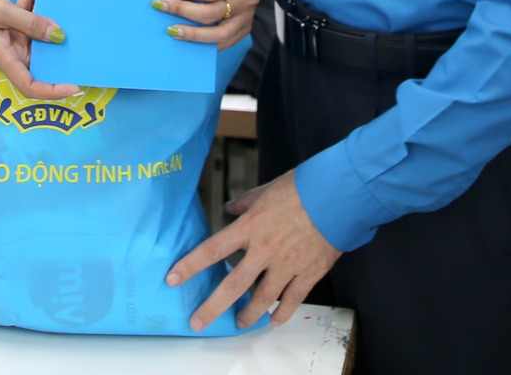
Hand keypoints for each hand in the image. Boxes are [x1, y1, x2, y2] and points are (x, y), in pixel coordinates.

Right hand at [0, 0, 77, 100]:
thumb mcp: (2, 12)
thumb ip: (30, 22)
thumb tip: (60, 36)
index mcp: (6, 58)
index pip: (31, 86)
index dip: (53, 91)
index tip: (75, 86)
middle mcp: (12, 53)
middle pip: (42, 61)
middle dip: (62, 48)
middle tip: (85, 33)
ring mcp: (13, 40)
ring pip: (40, 35)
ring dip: (48, 16)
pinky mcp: (13, 26)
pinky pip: (30, 18)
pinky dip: (34, 2)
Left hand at [152, 0, 258, 49]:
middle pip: (213, 12)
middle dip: (183, 10)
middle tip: (160, 6)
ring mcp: (248, 17)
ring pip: (219, 33)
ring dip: (192, 34)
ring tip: (171, 30)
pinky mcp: (244, 31)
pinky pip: (223, 43)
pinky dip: (203, 44)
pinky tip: (185, 40)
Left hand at [167, 172, 340, 329]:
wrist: (338, 195)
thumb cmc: (303, 187)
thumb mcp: (267, 189)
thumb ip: (246, 202)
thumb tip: (230, 209)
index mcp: (250, 227)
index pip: (212, 249)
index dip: (190, 265)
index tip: (172, 279)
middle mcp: (264, 250)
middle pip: (232, 285)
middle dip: (211, 307)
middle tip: (197, 322)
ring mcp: (286, 265)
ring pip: (261, 300)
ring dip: (247, 315)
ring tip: (239, 323)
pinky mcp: (308, 274)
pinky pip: (291, 301)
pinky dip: (281, 314)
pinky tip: (273, 320)